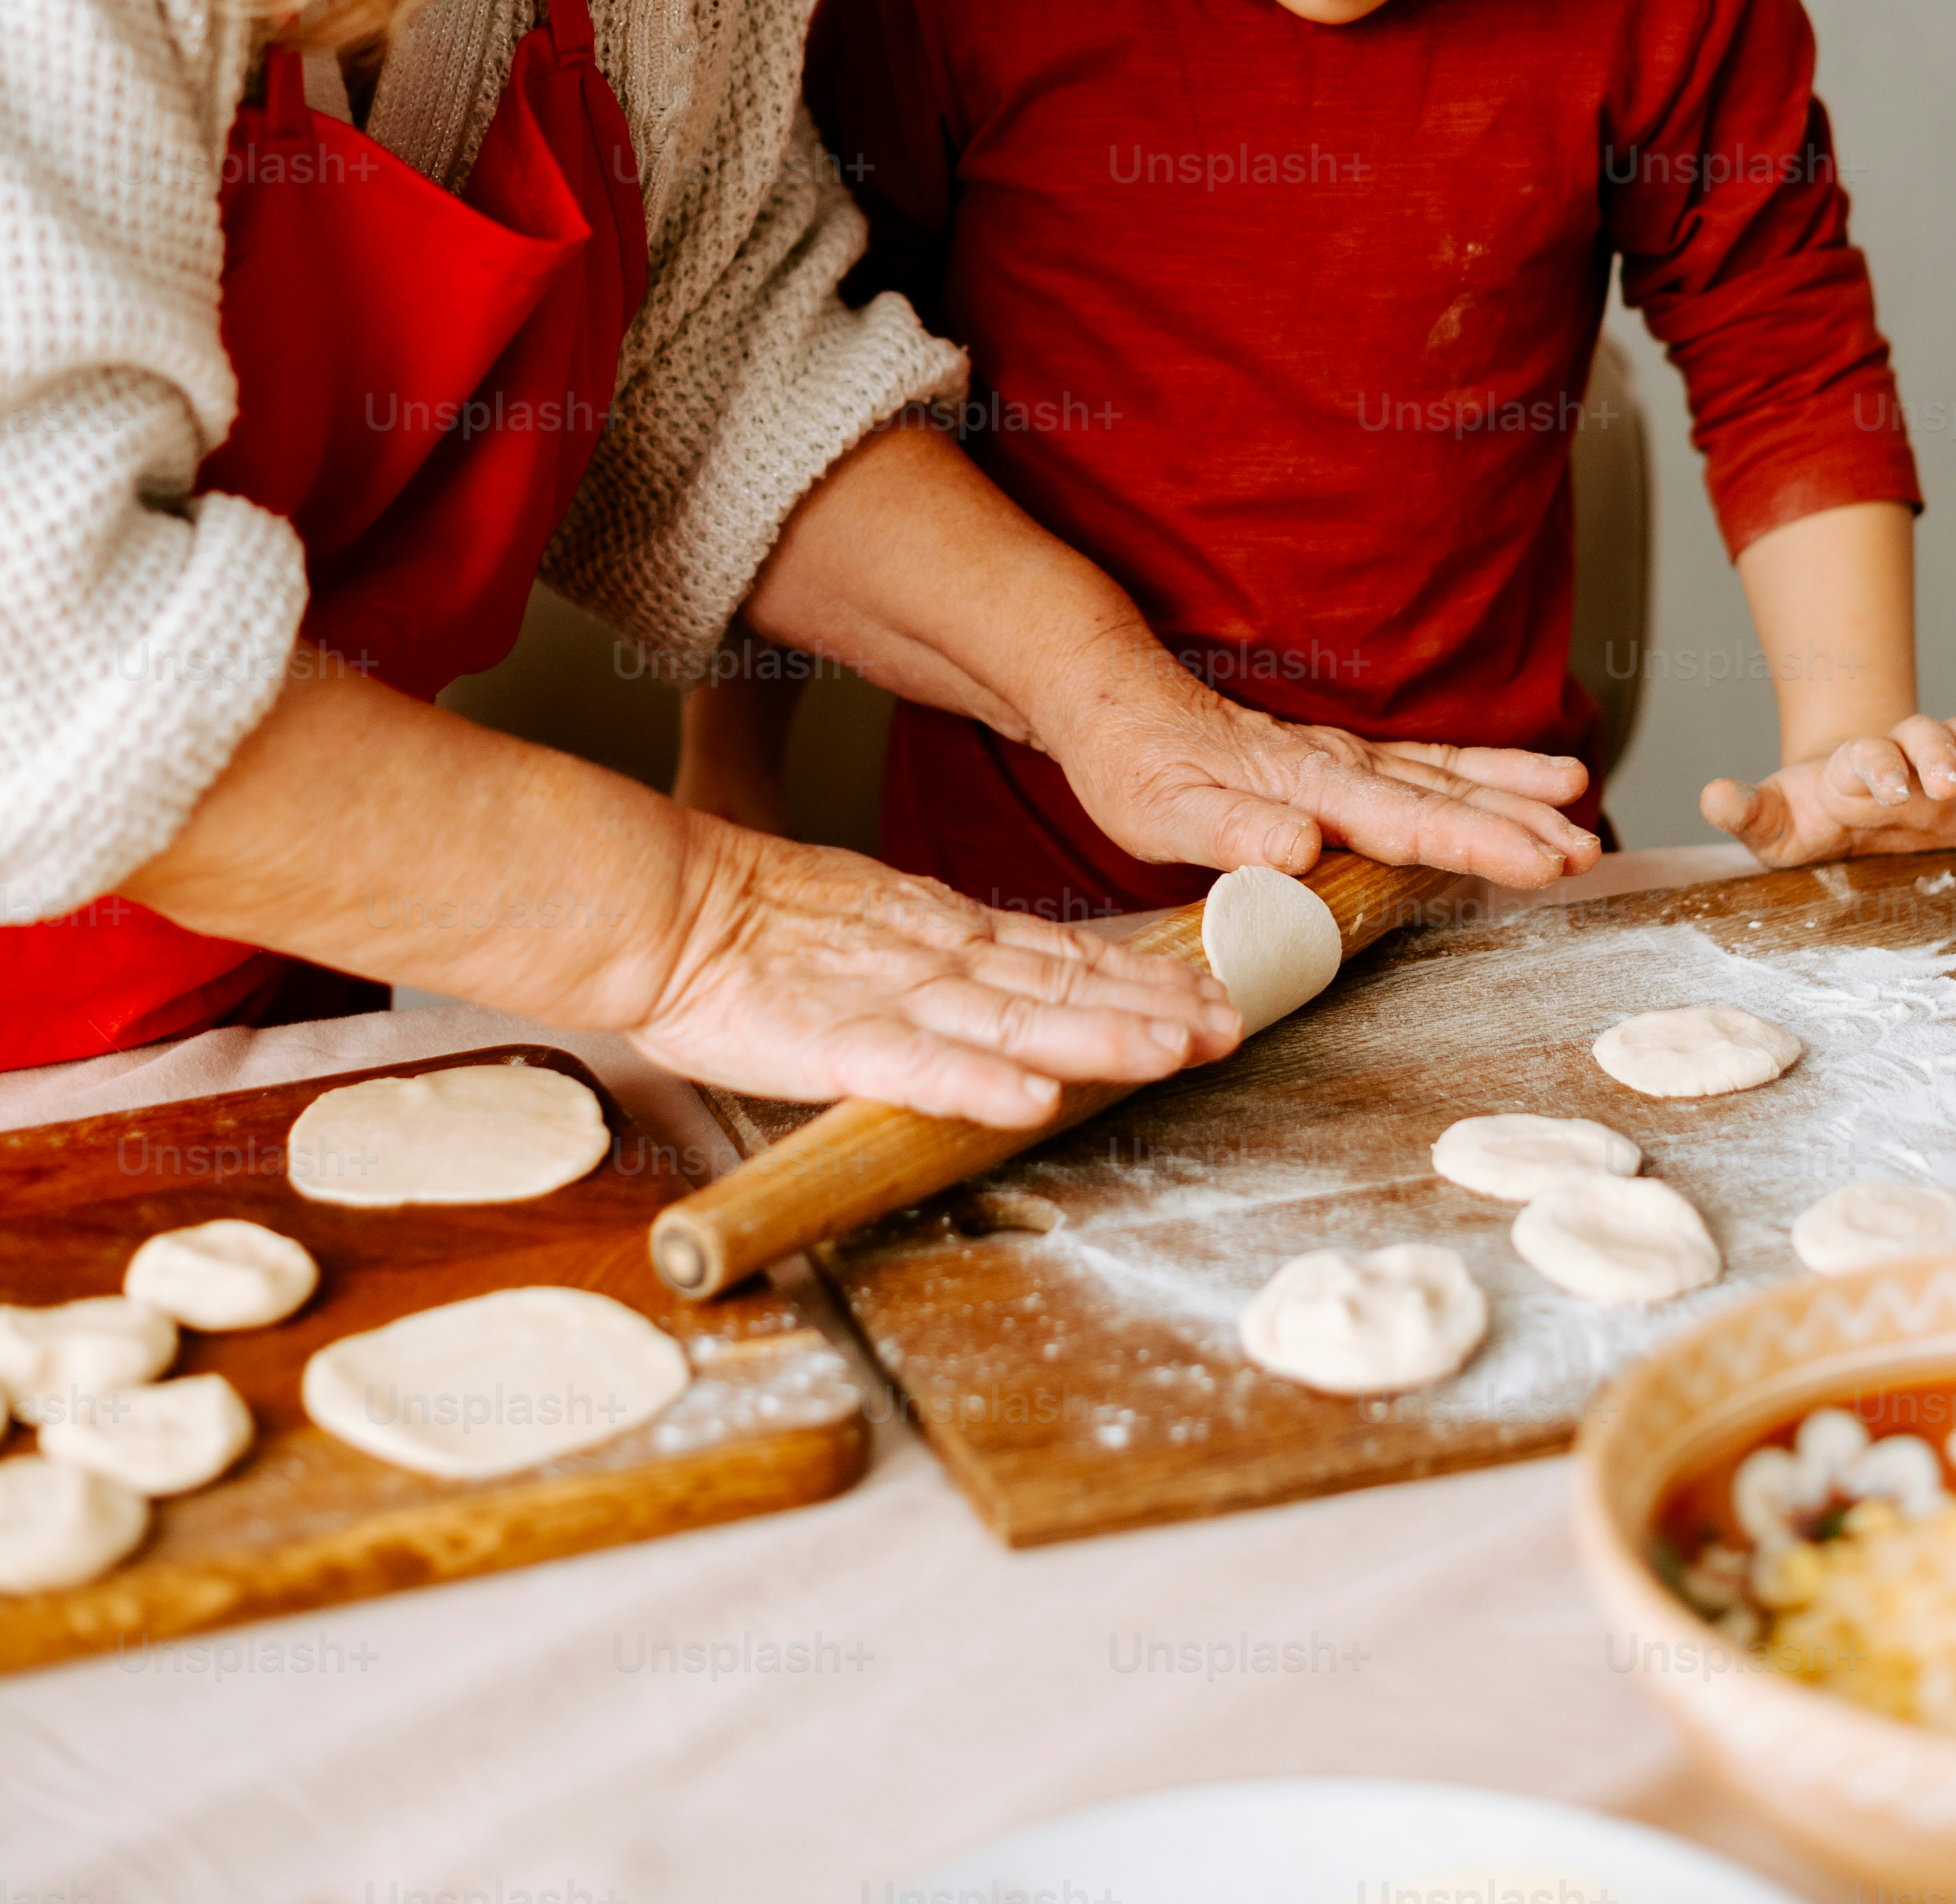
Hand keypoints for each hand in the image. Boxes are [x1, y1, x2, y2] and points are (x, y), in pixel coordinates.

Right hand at [634, 820, 1242, 1123]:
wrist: (667, 908)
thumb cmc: (757, 928)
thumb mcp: (878, 924)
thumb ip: (947, 954)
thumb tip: (1016, 982)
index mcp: (946, 933)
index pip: (1067, 956)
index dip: (1146, 975)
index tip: (1217, 993)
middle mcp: (938, 961)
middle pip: (1065, 984)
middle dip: (1155, 1006)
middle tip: (1235, 1023)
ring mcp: (892, 1000)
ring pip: (1015, 1021)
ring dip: (1099, 1036)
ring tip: (1174, 1048)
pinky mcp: (836, 1042)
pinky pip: (918, 1067)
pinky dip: (977, 1083)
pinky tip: (1031, 1099)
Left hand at [1042, 629, 1601, 888]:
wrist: (1115, 699)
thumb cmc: (1135, 765)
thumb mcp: (1163, 811)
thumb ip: (1231, 830)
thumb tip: (1295, 850)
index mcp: (1303, 784)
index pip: (1403, 820)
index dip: (1475, 844)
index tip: (1539, 862)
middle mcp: (1335, 765)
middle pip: (1441, 798)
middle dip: (1517, 826)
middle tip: (1585, 850)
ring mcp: (1343, 758)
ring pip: (1446, 776)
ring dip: (1515, 795)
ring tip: (1581, 807)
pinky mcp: (1342, 760)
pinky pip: (1429, 766)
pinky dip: (1487, 771)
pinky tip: (1534, 779)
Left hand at [1702, 715, 1955, 865]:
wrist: (1844, 805)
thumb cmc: (1808, 817)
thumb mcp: (1771, 824)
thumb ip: (1743, 810)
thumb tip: (1709, 793)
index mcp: (1858, 767)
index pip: (1870, 756)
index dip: (1877, 767)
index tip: (1882, 790)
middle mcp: (1906, 758)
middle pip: (1924, 738)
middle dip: (1934, 755)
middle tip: (1940, 782)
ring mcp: (1945, 769)